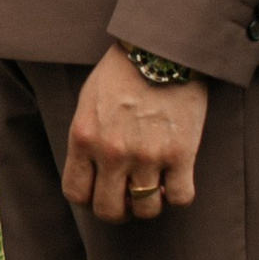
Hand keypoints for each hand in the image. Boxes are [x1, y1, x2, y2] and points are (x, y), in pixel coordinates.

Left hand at [62, 45, 207, 221]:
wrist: (162, 48)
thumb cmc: (122, 72)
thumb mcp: (88, 101)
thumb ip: (86, 138)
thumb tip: (91, 173)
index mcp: (84, 137)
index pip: (76, 194)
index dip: (89, 199)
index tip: (100, 192)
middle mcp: (112, 152)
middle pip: (110, 210)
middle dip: (118, 210)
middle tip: (127, 198)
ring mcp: (147, 155)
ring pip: (146, 209)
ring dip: (149, 203)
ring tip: (153, 186)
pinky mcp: (181, 154)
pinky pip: (181, 198)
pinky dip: (178, 195)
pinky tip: (175, 179)